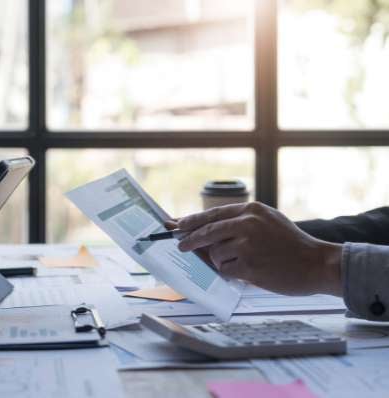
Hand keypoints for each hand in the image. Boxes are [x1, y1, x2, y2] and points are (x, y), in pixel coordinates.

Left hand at [175, 202, 342, 295]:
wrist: (316, 264)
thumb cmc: (290, 244)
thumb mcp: (267, 222)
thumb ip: (238, 223)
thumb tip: (204, 229)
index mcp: (250, 210)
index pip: (212, 214)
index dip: (192, 221)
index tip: (177, 225)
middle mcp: (247, 223)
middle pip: (206, 232)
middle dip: (190, 240)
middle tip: (180, 245)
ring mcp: (247, 244)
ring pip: (214, 254)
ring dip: (221, 261)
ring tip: (245, 262)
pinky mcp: (248, 265)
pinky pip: (224, 269)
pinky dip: (230, 272)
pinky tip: (248, 271)